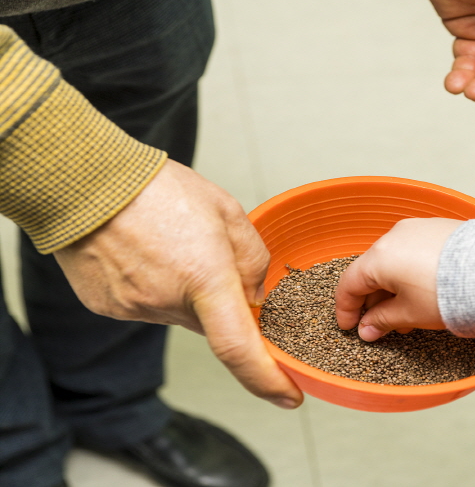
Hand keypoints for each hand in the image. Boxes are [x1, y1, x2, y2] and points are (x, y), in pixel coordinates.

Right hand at [53, 160, 303, 408]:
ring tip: (170, 245)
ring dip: (186, 291)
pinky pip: (148, 307)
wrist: (82, 181)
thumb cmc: (155, 187)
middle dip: (221, 303)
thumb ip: (252, 258)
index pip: (240, 347)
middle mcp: (167, 301)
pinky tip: (146, 254)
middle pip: (212, 324)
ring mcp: (135, 308)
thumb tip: (256, 295)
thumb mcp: (226, 209)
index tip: (289, 396)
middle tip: (208, 258)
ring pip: (179, 314)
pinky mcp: (110, 307)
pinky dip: (155, 287)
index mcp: (204, 276)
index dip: (267, 379)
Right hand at [334, 218, 463, 341]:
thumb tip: (367, 329)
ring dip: (394, 285)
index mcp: (380, 256)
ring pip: (395, 259)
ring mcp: (419, 228)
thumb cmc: (450, 294)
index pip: (350, 283)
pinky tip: (424, 290)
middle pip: (372, 269)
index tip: (349, 326)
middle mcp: (395, 236)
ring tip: (407, 312)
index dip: (346, 308)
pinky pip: (415, 250)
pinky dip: (412, 271)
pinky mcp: (441, 228)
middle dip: (373, 299)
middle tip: (380, 324)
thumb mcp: (411, 314)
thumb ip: (383, 321)